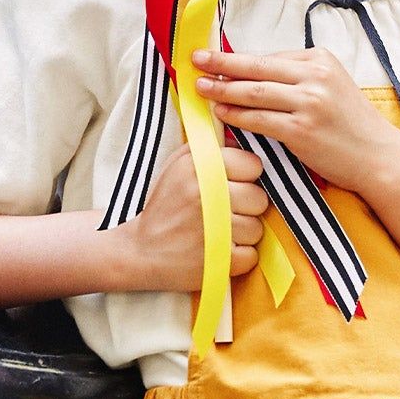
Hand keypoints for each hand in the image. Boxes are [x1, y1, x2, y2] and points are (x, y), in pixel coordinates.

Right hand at [117, 140, 269, 291]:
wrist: (139, 250)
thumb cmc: (164, 205)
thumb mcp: (177, 166)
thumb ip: (209, 148)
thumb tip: (239, 137)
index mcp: (200, 168)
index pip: (253, 165)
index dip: (245, 176)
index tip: (231, 184)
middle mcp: (209, 196)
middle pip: (259, 198)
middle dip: (246, 206)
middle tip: (225, 211)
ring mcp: (215, 231)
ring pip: (256, 229)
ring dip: (242, 233)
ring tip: (218, 232)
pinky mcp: (219, 261)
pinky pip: (251, 255)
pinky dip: (238, 256)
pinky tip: (218, 250)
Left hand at [191, 46, 399, 195]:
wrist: (377, 157)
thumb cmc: (351, 125)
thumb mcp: (331, 86)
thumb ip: (298, 78)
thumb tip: (254, 75)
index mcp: (320, 59)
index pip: (269, 57)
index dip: (237, 58)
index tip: (214, 58)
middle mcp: (315, 76)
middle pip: (256, 67)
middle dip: (221, 63)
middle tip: (195, 59)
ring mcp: (309, 102)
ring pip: (254, 92)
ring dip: (222, 89)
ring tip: (200, 87)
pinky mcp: (301, 130)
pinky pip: (259, 120)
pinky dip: (236, 116)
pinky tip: (220, 113)